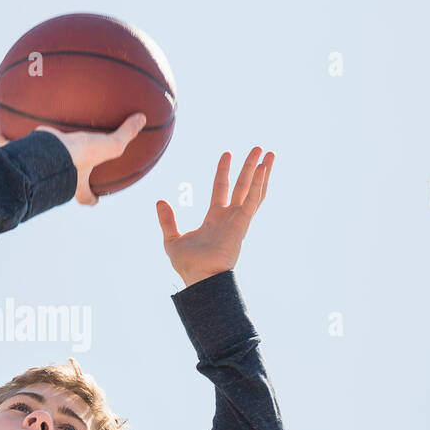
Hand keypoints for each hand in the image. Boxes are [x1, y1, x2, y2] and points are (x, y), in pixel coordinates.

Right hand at [0, 113, 146, 205]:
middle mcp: (55, 181)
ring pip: (34, 168)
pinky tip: (1, 133)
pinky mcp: (20, 161)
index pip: (86, 197)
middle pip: (59, 185)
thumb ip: (126, 134)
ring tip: (29, 148)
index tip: (95, 200)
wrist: (47, 157)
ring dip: (32, 161)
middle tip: (62, 170)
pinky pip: (11, 151)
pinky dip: (6, 143)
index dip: (92, 199)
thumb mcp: (109, 146)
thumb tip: (143, 118)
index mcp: (76, 183)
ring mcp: (37, 172)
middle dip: (60, 181)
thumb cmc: (79, 157)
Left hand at [156, 147, 274, 285]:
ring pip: (252, 190)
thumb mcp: (172, 239)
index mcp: (215, 218)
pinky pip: (252, 202)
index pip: (220, 188)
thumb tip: (160, 201)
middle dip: (250, 167)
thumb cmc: (188, 266)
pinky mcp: (242, 225)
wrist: (200, 279)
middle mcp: (230, 217)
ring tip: (269, 153)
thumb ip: (168, 220)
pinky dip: (258, 185)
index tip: (228, 154)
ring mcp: (238, 220)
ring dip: (261, 172)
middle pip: (242, 186)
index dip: (224, 171)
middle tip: (259, 149)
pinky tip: (262, 169)